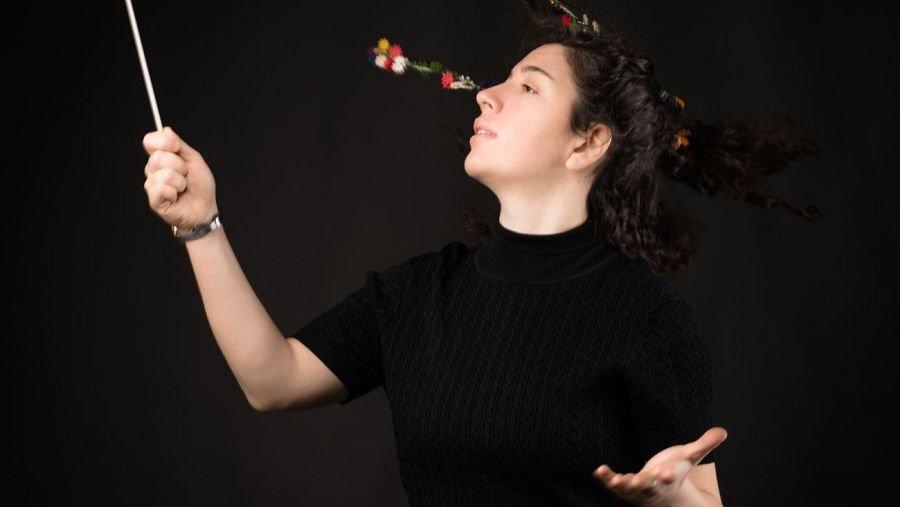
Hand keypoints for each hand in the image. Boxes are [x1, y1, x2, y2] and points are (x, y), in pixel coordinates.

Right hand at [142, 126, 218, 230]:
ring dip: (180, 182)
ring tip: (183, 188)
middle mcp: (154, 169)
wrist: (205, 208)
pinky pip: (160, 189)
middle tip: (186, 175)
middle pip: (157, 157)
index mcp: (162, 157)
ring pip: (163, 174)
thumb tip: (165, 130)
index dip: (161, 141)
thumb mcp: (194, 160)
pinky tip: (176, 197)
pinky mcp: (154, 200)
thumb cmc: (200, 185)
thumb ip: (180, 145)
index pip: (149, 141)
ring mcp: (152, 184)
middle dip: (179, 166)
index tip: (176, 147)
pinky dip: (174, 193)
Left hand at [592, 426, 726, 505]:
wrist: (664, 493)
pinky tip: (598, 471)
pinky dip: (606, 479)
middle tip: (633, 482)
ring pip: (629, 489)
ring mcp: (637, 489)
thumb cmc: (676, 469)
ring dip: (621, 485)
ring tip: (613, 479)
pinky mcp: (624, 487)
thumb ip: (704, 444)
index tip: (667, 474)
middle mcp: (653, 486)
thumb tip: (723, 431)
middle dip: (641, 484)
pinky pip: (613, 485)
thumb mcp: (690, 456)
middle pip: (648, 486)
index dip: (669, 475)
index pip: (670, 477)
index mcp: (669, 477)